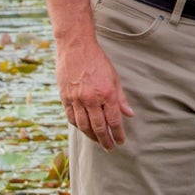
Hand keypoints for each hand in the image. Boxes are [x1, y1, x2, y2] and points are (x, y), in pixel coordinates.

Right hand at [57, 34, 131, 149]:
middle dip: (106, 140)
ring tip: (98, 142)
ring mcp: (76, 99)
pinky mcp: (64, 97)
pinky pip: (71, 118)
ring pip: (84, 126)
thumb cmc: (97, 60)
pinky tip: (84, 130)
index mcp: (106, 93)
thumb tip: (129, 114)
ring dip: (92, 137)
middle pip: (99, 127)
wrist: (75, 46)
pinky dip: (78, 127)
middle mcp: (91, 98)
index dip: (118, 134)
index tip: (121, 142)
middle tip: (110, 148)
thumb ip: (120, 98)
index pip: (114, 121)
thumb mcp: (114, 77)